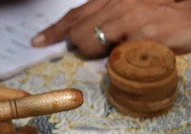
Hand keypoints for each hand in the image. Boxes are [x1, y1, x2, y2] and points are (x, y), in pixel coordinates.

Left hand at [31, 0, 190, 56]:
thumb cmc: (164, 18)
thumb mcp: (131, 12)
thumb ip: (107, 21)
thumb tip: (81, 38)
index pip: (75, 14)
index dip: (55, 30)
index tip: (37, 42)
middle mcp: (119, 4)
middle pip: (78, 31)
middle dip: (82, 45)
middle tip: (99, 49)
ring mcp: (131, 19)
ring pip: (91, 42)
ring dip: (100, 52)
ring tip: (125, 47)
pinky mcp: (144, 35)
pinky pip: (117, 57)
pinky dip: (123, 61)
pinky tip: (138, 54)